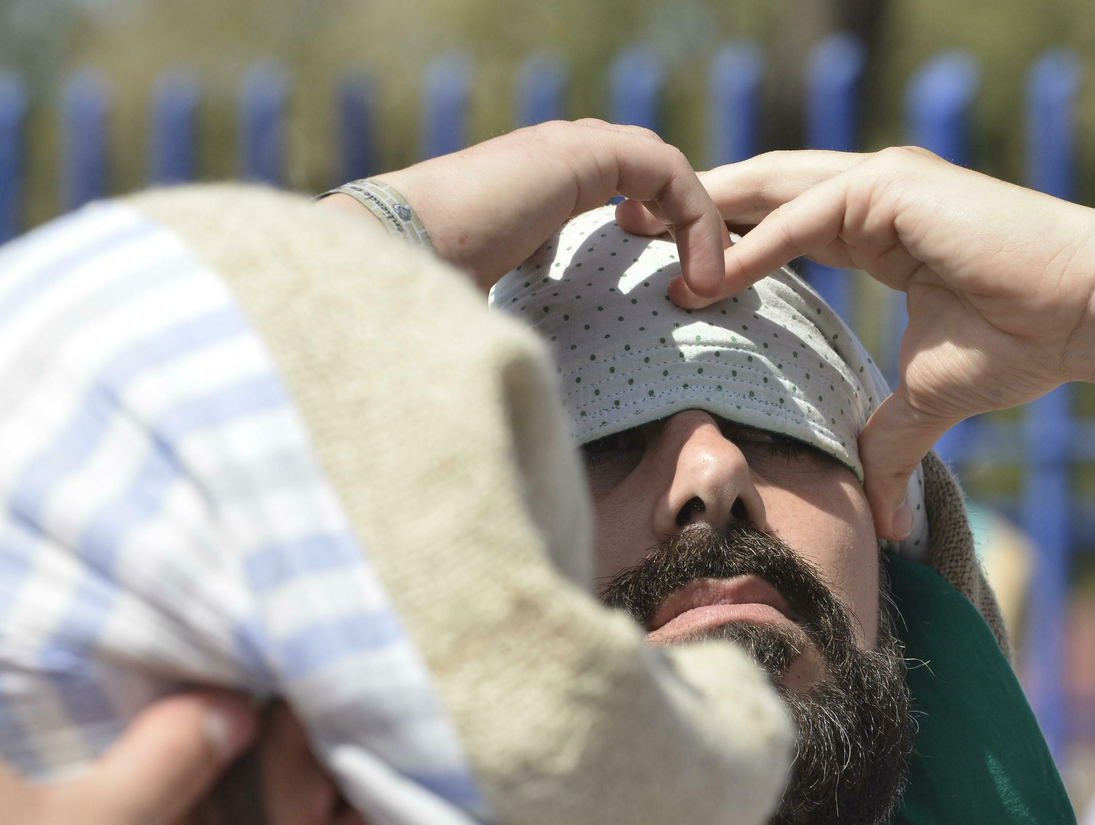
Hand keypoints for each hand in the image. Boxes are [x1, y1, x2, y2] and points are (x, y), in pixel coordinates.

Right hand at [322, 119, 726, 296]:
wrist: (385, 265)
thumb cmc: (418, 307)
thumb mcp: (489, 320)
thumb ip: (525, 333)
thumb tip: (540, 403)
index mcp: (526, 191)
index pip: (613, 189)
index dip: (655, 230)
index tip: (672, 291)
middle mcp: (546, 162)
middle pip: (646, 174)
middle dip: (687, 223)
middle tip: (705, 283)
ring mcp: (561, 151)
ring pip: (663, 171)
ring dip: (698, 226)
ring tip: (709, 288)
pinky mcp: (578, 156)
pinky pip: (666, 173)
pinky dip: (695, 222)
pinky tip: (698, 281)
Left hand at [621, 147, 1094, 539]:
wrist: (1090, 315)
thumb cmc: (1023, 342)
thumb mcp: (930, 397)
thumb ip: (892, 441)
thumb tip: (884, 517)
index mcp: (874, 224)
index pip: (774, 222)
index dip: (719, 239)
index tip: (664, 268)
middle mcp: (871, 192)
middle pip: (757, 194)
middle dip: (691, 212)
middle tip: (622, 231)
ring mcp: (881, 182)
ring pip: (768, 192)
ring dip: (703, 218)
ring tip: (640, 240)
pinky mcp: (895, 188)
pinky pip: (806, 219)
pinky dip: (753, 245)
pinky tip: (705, 276)